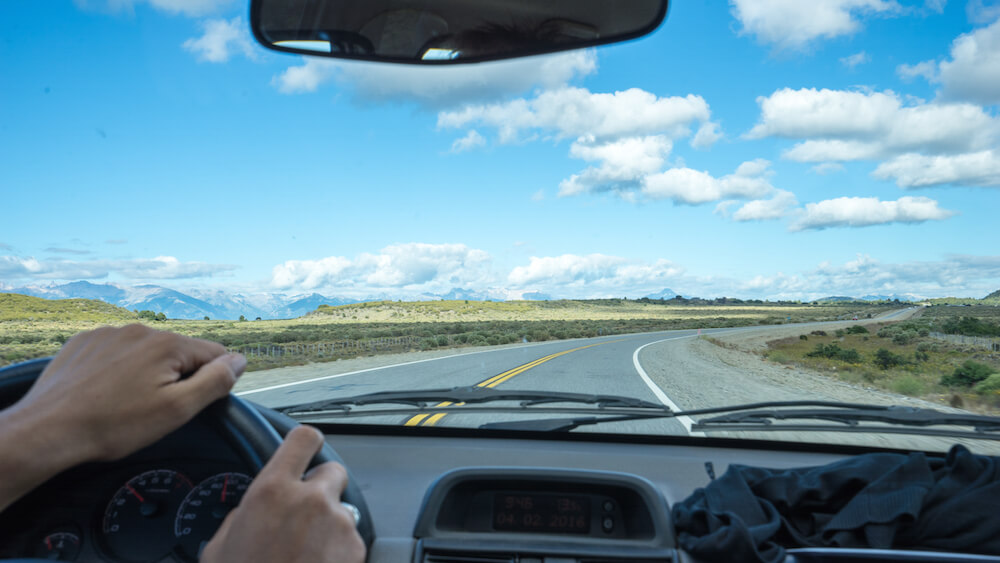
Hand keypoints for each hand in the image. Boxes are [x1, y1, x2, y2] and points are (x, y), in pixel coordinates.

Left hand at [0, 324, 243, 510]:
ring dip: (147, 371)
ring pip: (147, 351)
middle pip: (180, 352)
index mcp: (168, 344)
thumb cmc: (114, 425)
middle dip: (176, 376)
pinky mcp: (85, 342)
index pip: (215, 354)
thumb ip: (215, 382)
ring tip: (126, 403)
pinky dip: (118, 368)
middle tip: (155, 409)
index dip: (211, 381)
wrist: (48, 430)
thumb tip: (240, 360)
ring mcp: (109, 333)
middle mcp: (141, 330)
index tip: (189, 403)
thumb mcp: (177, 410)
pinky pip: (117, 350)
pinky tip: (105, 391)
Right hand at [201, 426, 365, 562]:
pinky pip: (351, 537)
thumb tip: (255, 507)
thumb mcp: (222, 546)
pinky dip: (339, 549)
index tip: (304, 449)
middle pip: (331, 471)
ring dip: (328, 523)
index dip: (304, 442)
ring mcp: (338, 524)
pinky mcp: (356, 549)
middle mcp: (311, 500)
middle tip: (302, 514)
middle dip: (320, 488)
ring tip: (306, 552)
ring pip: (342, 508)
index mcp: (272, 491)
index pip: (302, 438)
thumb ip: (245, 513)